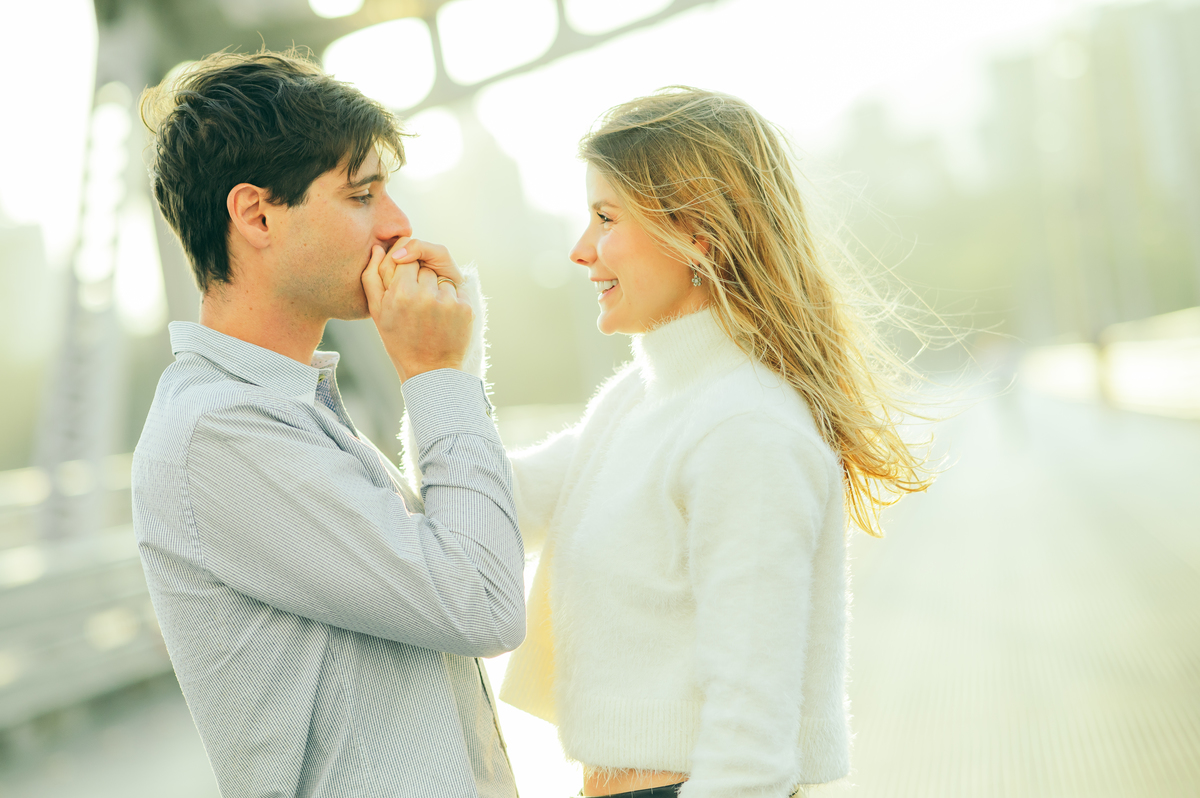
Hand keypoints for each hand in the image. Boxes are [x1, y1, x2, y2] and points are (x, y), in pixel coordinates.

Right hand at [362, 240, 472, 381]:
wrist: (430, 371)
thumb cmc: (399, 341)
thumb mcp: (378, 312)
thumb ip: (372, 276)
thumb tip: (378, 248)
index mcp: (401, 293)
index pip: (406, 259)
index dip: (406, 273)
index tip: (405, 289)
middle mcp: (425, 295)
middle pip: (425, 267)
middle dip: (422, 280)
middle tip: (418, 306)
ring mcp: (448, 302)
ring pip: (442, 278)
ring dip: (437, 290)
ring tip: (431, 315)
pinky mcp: (466, 308)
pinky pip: (457, 290)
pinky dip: (452, 300)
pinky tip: (444, 319)